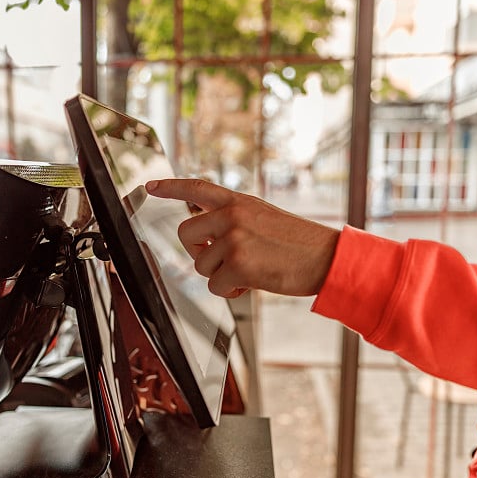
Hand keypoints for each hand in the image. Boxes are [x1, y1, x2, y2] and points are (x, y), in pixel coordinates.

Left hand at [145, 178, 339, 297]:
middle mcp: (231, 215)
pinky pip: (214, 286)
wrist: (326, 257)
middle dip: (197, 252)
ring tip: (250, 271)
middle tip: (219, 260)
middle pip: (185, 233)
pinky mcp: (237, 264)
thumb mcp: (264, 218)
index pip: (197, 187)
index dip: (170, 186)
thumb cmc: (300, 243)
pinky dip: (230, 292)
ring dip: (220, 276)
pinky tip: (251, 284)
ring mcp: (233, 238)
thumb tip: (208, 241)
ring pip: (201, 266)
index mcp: (239, 202)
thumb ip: (235, 221)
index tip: (149, 185)